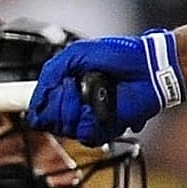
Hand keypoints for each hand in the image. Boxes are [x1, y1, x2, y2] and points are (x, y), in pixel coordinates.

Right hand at [25, 29, 183, 144]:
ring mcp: (92, 117)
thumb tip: (37, 96)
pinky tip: (103, 108)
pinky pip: (89, 134)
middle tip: (73, 89)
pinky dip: (93, 121)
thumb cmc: (121, 55)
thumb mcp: (78, 53)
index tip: (39, 107)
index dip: (40, 107)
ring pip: (69, 129)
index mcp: (68, 86)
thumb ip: (52, 71)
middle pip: (52, 120)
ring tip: (93, 94)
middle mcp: (78, 104)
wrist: (150, 67)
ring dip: (77, 112)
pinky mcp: (108, 128)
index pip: (42, 106)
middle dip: (59, 104)